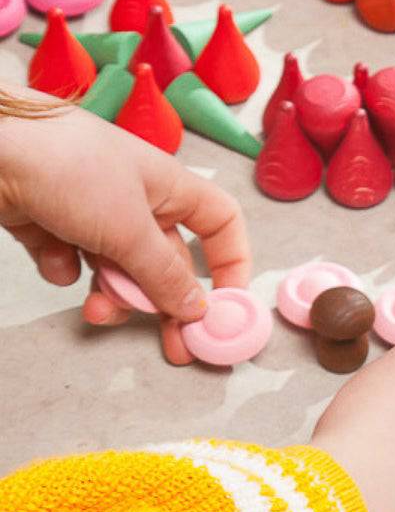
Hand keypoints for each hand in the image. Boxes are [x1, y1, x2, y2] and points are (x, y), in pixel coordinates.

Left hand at [0, 96, 251, 364]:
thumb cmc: (67, 166)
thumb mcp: (129, 229)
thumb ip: (164, 275)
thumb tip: (196, 308)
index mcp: (167, 187)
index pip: (219, 224)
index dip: (230, 262)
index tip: (225, 304)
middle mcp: (132, 198)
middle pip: (165, 260)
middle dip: (163, 301)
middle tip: (172, 345)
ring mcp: (88, 210)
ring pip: (116, 267)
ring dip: (111, 294)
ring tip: (94, 309)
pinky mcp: (46, 221)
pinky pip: (69, 259)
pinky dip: (63, 266)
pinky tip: (52, 258)